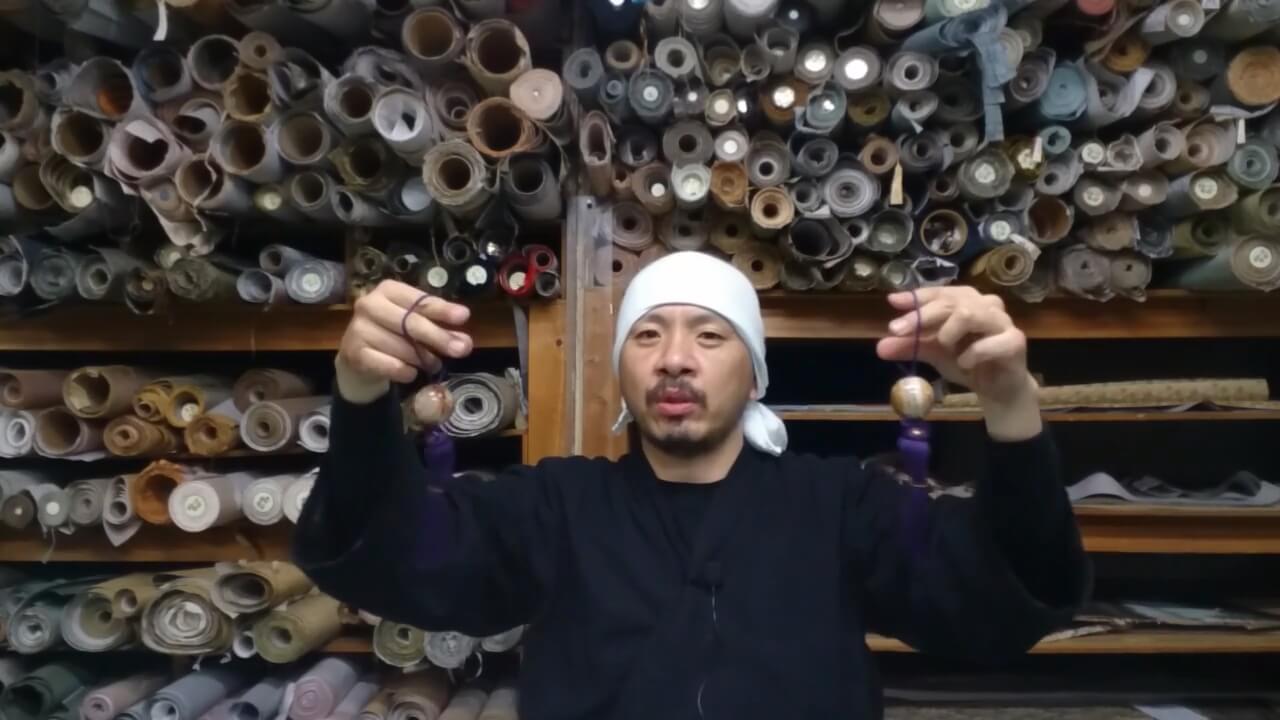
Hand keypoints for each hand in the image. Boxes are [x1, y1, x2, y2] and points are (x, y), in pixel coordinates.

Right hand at [338, 280, 473, 385]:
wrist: (359, 357)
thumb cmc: (392, 333)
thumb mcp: (415, 324)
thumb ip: (439, 328)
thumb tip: (463, 341)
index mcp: (388, 290)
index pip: (420, 300)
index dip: (442, 310)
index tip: (464, 317)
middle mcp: (369, 304)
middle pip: (411, 323)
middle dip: (438, 337)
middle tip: (461, 349)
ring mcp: (359, 328)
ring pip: (402, 347)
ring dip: (423, 359)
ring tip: (432, 363)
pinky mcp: (354, 353)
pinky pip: (391, 365)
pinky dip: (406, 371)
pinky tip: (411, 372)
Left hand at [876, 286, 1035, 407]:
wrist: (998, 389)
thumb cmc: (968, 362)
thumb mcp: (934, 353)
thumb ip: (911, 346)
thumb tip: (880, 346)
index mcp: (967, 301)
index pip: (940, 292)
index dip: (917, 296)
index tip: (893, 302)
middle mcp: (986, 305)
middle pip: (950, 301)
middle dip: (921, 316)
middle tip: (897, 331)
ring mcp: (1002, 321)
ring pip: (968, 314)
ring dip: (948, 332)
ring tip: (943, 347)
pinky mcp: (1014, 341)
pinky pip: (988, 343)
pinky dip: (970, 355)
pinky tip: (964, 364)